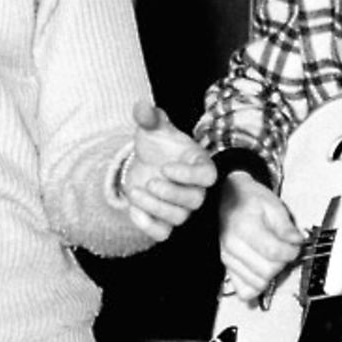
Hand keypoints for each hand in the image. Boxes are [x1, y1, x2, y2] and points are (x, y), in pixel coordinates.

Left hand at [119, 101, 217, 240]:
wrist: (143, 164)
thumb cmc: (156, 145)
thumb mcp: (152, 129)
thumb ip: (149, 117)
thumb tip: (141, 107)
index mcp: (199, 164)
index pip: (208, 176)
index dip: (189, 176)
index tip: (165, 167)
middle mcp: (195, 189)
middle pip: (195, 201)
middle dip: (170, 193)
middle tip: (150, 181)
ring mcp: (181, 208)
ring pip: (178, 218)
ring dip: (154, 207)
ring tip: (135, 190)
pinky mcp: (165, 222)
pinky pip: (162, 234)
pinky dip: (146, 225)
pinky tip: (133, 208)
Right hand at [218, 170, 304, 300]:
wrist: (227, 198)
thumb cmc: (248, 199)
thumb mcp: (272, 204)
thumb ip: (286, 225)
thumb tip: (297, 241)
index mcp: (244, 227)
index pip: (274, 252)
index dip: (291, 252)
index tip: (295, 246)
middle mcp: (233, 245)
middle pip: (266, 271)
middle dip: (283, 263)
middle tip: (286, 251)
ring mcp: (228, 258)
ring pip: (257, 283)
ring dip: (272, 275)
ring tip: (274, 260)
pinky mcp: (227, 267)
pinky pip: (243, 290)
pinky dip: (256, 287)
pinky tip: (263, 275)